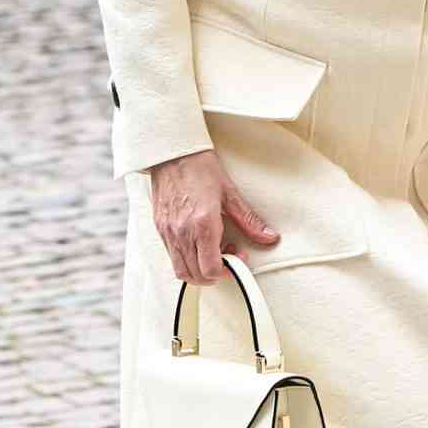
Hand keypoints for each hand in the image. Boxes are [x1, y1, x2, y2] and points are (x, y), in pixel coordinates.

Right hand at [149, 148, 279, 284]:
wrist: (173, 153)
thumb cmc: (201, 168)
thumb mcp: (230, 194)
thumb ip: (249, 221)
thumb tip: (268, 236)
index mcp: (202, 225)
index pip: (210, 268)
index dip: (227, 272)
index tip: (239, 259)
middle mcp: (182, 232)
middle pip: (195, 275)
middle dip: (215, 274)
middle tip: (229, 256)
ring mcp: (168, 232)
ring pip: (181, 270)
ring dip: (199, 269)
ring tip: (214, 250)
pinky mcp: (159, 228)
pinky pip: (171, 256)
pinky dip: (187, 259)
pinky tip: (199, 242)